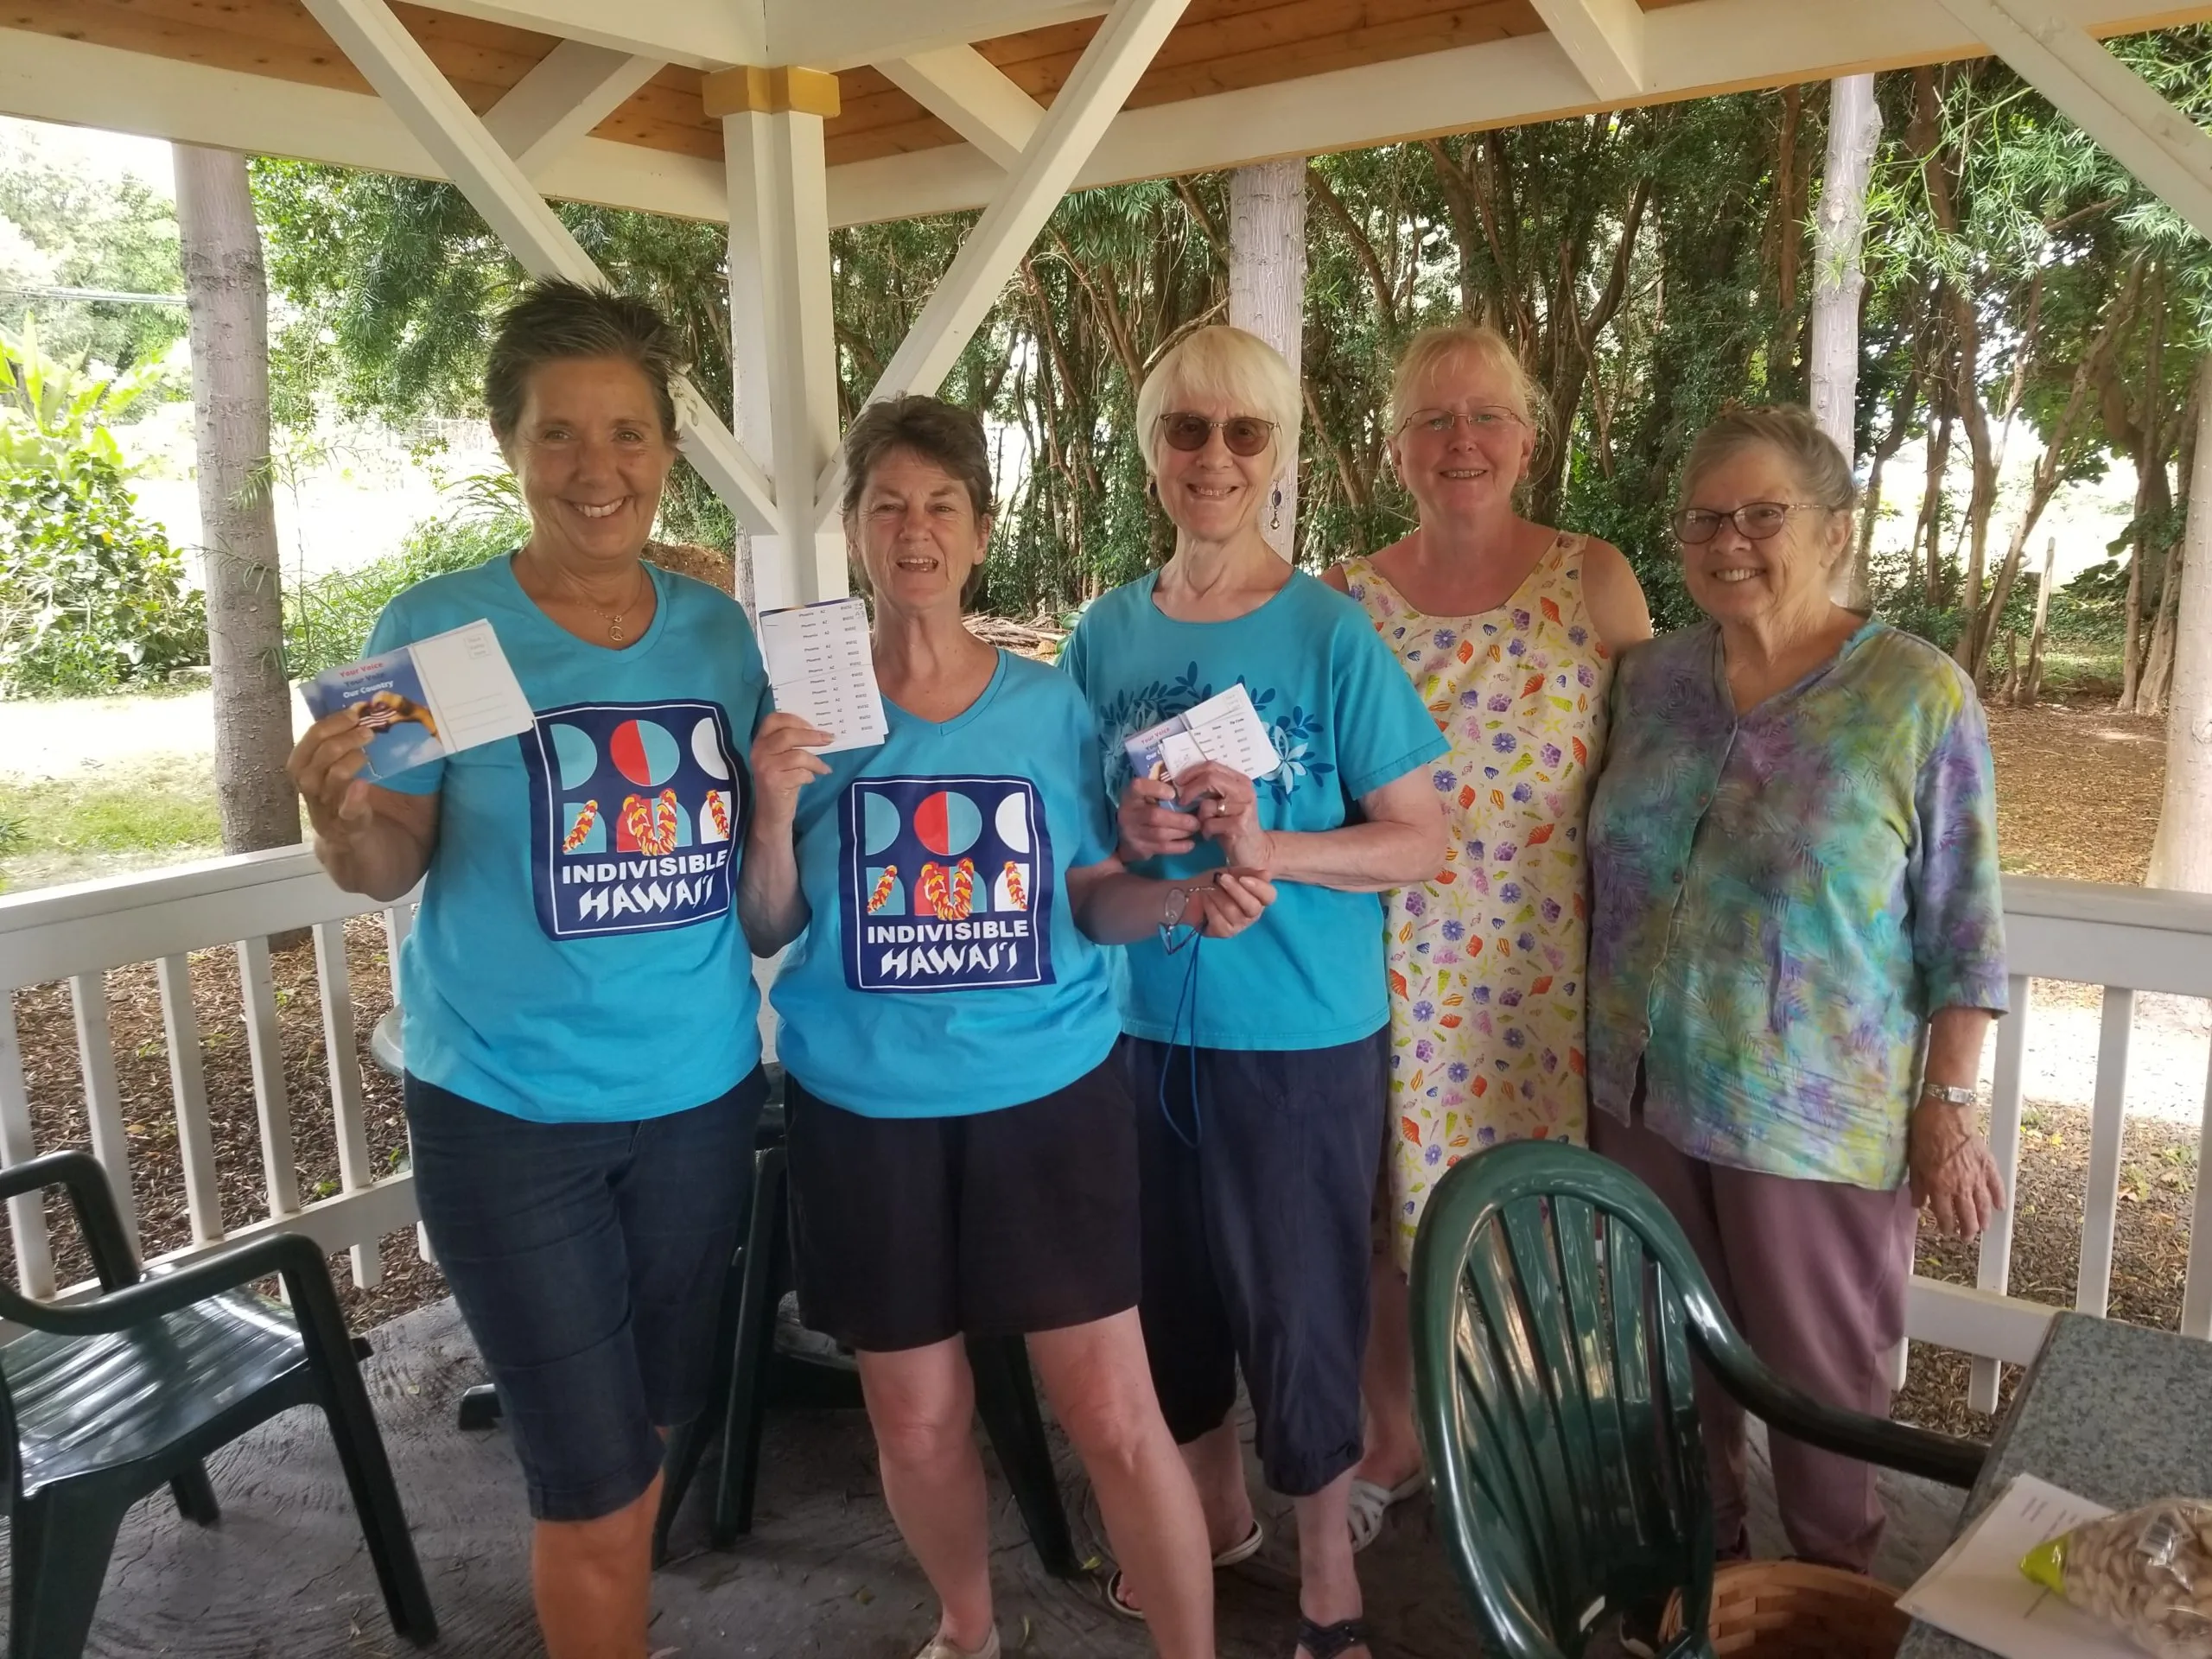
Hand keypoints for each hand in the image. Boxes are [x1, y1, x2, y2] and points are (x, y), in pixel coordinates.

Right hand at [286, 710, 377, 842]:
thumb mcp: (337, 769)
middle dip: (340, 739)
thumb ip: (340, 746)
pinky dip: (353, 799)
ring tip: (367, 753)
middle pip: (314, 760)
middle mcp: (310, 790)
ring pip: (326, 782)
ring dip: (347, 762)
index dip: (330, 724)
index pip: (308, 741)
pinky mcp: (348, 829)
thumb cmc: (343, 796)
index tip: (353, 713)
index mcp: (305, 770)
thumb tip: (361, 711)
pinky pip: (346, 814)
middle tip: (367, 730)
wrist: (349, 844)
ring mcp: (327, 811)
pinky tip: (362, 785)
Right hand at [750, 712, 832, 825]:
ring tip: (823, 768)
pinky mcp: (773, 782)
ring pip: (797, 755)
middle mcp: (758, 751)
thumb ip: (792, 743)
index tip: (812, 725)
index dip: (794, 719)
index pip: (773, 719)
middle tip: (829, 739)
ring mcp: (764, 767)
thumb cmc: (781, 781)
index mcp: (760, 741)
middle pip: (788, 735)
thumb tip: (820, 731)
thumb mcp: (782, 758)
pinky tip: (811, 779)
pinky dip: (810, 776)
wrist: (772, 811)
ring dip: (815, 761)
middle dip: (812, 736)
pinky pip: (800, 773)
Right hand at [1119, 774, 1198, 859]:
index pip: (1138, 787)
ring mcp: (1132, 833)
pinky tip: (1190, 844)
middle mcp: (1128, 813)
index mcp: (1131, 795)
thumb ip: (1160, 790)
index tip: (1173, 793)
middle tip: (1196, 821)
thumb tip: (1188, 790)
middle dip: (1179, 819)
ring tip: (1194, 829)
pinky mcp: (1140, 848)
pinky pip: (1162, 848)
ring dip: (1181, 832)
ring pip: (1160, 834)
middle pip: (1154, 816)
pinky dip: (1179, 847)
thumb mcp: (1145, 796)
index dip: (1156, 789)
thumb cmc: (1142, 809)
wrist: (1125, 835)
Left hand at [1178, 761, 1271, 871]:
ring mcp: (1244, 808)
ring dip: (1200, 817)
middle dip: (1190, 790)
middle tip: (1181, 802)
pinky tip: (1210, 835)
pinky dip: (1205, 831)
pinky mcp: (1239, 825)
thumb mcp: (1224, 802)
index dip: (1192, 772)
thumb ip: (1211, 789)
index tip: (1178, 782)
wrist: (1253, 850)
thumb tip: (1182, 780)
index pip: (1213, 766)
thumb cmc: (1232, 825)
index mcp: (1241, 781)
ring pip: (1207, 804)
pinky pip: (1209, 823)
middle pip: (1210, 779)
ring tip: (1205, 825)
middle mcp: (1245, 791)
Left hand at [1193, 868, 1274, 938]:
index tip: (1243, 878)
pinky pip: (1220, 922)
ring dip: (1219, 896)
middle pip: (1253, 907)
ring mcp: (1239, 926)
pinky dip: (1211, 907)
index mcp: (1258, 898)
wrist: (1191, 892)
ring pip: (1234, 913)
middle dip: (1236, 891)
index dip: (1259, 888)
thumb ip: (1248, 873)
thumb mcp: (1230, 872)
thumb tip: (1267, 874)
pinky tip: (1205, 899)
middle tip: (1221, 878)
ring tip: (1209, 888)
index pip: (1269, 896)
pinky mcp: (1224, 933)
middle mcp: (1252, 914)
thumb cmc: (1215, 882)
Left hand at [1909, 1099, 2005, 1240]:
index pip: (1944, 1215)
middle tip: (1967, 1238)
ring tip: (1984, 1229)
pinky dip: (2000, 1198)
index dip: (1946, 1226)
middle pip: (1967, 1215)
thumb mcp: (1914, 1161)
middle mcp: (1960, 1185)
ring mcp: (1977, 1176)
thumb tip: (1917, 1205)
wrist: (1948, 1112)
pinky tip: (2001, 1207)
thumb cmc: (1926, 1133)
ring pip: (1984, 1205)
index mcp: (1939, 1186)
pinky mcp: (1988, 1164)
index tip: (1947, 1232)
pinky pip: (1997, 1186)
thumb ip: (1918, 1186)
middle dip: (1968, 1230)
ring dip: (1984, 1220)